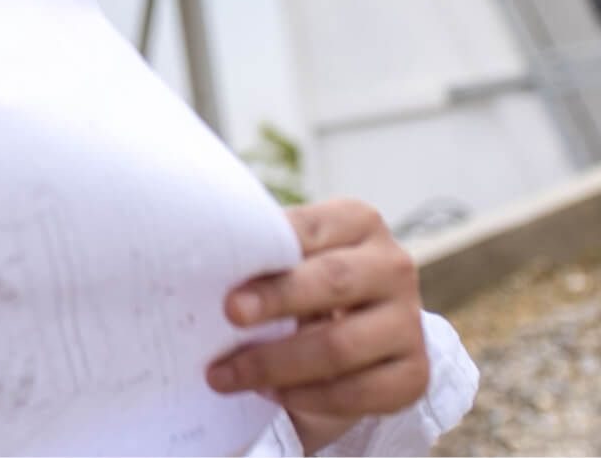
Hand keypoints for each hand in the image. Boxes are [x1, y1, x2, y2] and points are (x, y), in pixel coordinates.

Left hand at [208, 198, 427, 453]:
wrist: (356, 337)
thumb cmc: (302, 284)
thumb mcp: (288, 260)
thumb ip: (263, 254)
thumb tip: (205, 258)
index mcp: (358, 223)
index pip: (311, 229)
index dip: (269, 249)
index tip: (230, 276)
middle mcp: (393, 267)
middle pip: (333, 281)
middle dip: (275, 300)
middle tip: (230, 315)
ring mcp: (408, 323)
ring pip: (340, 345)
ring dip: (274, 364)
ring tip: (225, 374)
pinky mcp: (414, 374)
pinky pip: (358, 393)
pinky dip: (307, 397)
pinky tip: (270, 394)